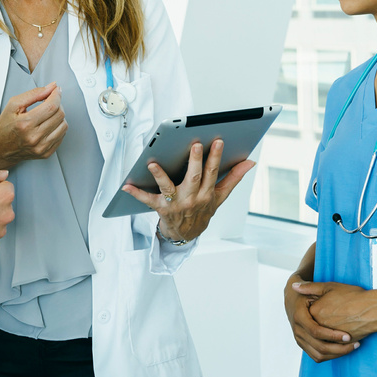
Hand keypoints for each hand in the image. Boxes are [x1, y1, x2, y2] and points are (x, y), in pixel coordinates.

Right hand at [0, 83, 66, 169]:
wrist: (0, 149)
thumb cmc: (5, 127)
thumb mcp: (14, 105)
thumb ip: (34, 94)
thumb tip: (51, 87)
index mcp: (25, 124)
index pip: (51, 106)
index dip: (57, 95)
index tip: (56, 90)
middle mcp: (34, 137)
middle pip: (59, 115)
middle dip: (57, 104)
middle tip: (50, 101)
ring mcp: (41, 147)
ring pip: (63, 125)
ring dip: (59, 116)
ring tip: (48, 114)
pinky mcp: (46, 153)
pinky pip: (62, 136)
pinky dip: (58, 127)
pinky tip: (48, 124)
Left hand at [121, 138, 252, 242]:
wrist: (186, 235)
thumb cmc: (202, 212)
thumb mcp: (220, 197)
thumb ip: (233, 178)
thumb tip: (249, 162)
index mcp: (207, 193)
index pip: (212, 173)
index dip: (216, 157)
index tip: (217, 141)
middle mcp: (192, 198)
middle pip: (193, 178)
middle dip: (195, 162)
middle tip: (195, 145)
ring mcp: (176, 204)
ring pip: (169, 188)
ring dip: (160, 176)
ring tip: (153, 164)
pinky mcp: (160, 209)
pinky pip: (147, 201)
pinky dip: (136, 193)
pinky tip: (126, 186)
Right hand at [284, 275, 358, 362]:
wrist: (293, 301)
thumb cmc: (306, 293)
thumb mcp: (311, 289)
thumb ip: (310, 287)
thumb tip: (297, 285)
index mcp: (299, 316)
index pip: (316, 331)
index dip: (333, 335)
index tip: (348, 336)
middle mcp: (297, 330)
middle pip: (319, 347)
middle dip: (339, 348)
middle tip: (355, 343)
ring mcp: (299, 339)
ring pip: (319, 355)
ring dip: (337, 354)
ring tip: (352, 346)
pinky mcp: (303, 345)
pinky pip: (317, 356)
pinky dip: (331, 356)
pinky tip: (343, 349)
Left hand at [294, 281, 376, 342]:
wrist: (372, 309)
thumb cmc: (353, 296)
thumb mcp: (330, 287)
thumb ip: (310, 287)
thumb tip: (294, 286)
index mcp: (313, 312)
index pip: (308, 316)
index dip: (319, 311)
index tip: (329, 307)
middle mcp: (318, 326)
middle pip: (313, 331)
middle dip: (321, 329)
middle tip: (334, 320)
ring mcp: (328, 338)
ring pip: (320, 346)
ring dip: (326, 343)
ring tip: (337, 334)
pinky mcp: (338, 346)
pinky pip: (329, 353)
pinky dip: (332, 350)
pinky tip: (341, 342)